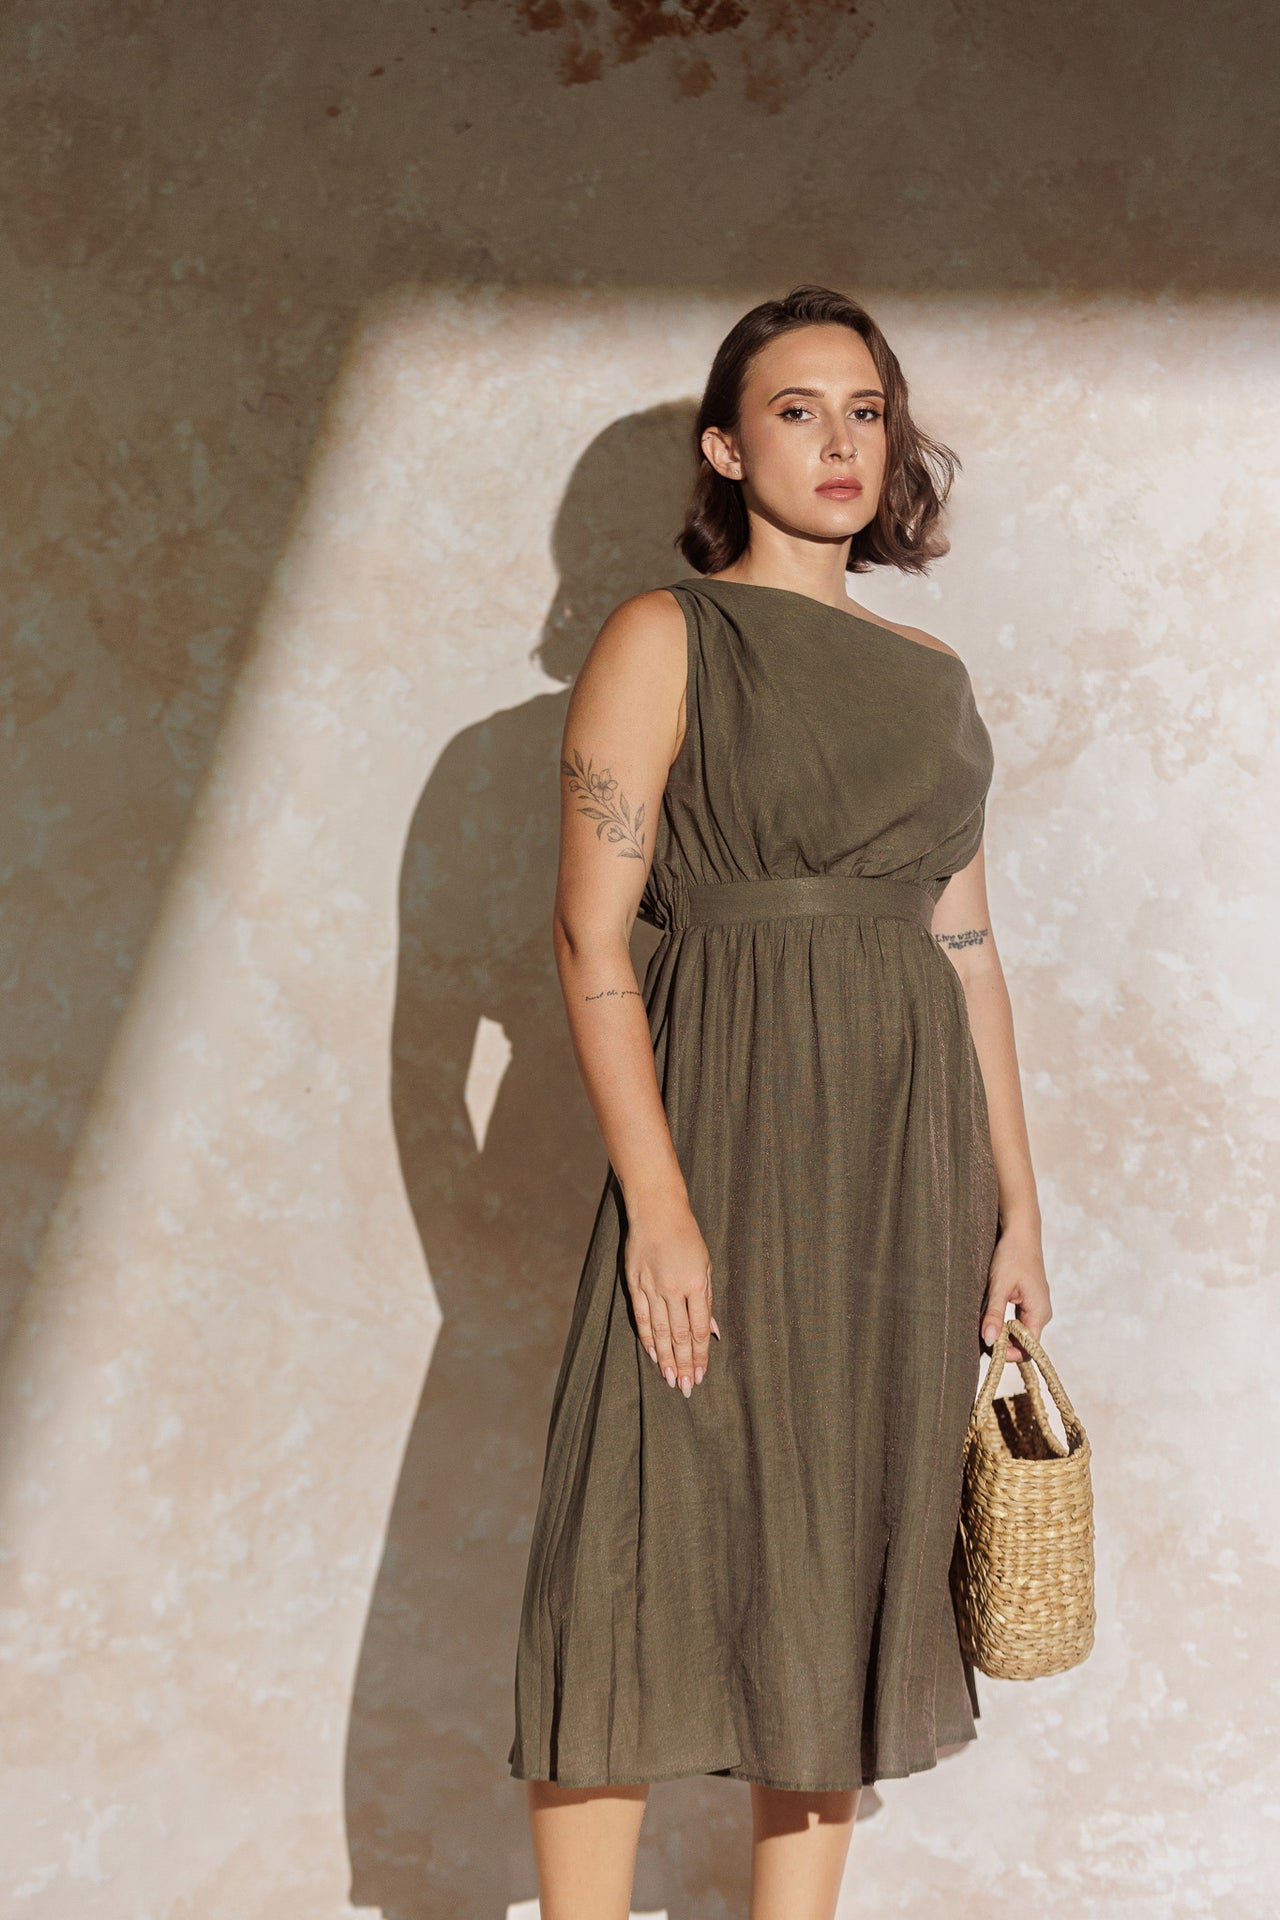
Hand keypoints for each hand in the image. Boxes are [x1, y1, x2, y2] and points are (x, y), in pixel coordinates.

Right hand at [624, 1198, 719, 1397]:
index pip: (699, 1330)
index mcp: (696, 1284)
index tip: (700, 1375)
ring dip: (665, 1358)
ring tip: (669, 1380)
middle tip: (685, 1388)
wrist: (656, 1210)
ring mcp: (652, 1287)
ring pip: (660, 1331)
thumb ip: (708, 1300)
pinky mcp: (634, 1283)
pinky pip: (641, 1317)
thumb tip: (713, 1332)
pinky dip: (648, 1338)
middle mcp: (674, 1289)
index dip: (700, 1356)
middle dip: (683, 1365)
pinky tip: (653, 1354)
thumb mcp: (706, 1265)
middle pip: (680, 1336)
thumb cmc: (687, 1236)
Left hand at [980, 1216, 1051, 1364]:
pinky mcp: (1030, 1300)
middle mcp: (1042, 1313)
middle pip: (1025, 1342)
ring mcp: (1037, 1306)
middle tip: (982, 1336)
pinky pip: (1019, 1320)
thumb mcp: (999, 1286)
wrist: (1021, 1232)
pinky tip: (990, 1314)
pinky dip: (1005, 1322)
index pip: (1029, 1348)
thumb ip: (994, 1314)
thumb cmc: (1012, 1255)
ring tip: (985, 1324)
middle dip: (1004, 1343)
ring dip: (1003, 1332)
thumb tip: (990, 1341)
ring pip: (1020, 1331)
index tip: (990, 1348)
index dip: (1010, 1354)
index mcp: (1039, 1312)